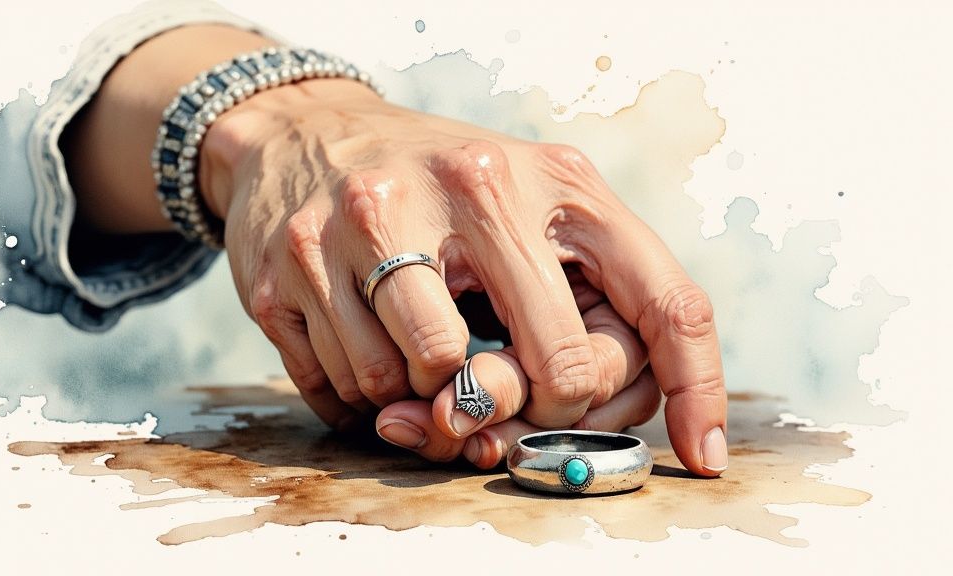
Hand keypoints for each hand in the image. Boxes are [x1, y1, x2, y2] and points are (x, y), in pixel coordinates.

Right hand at [202, 77, 727, 475]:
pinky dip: (366, 393)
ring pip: (433, 383)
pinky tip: (364, 342)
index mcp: (553, 178)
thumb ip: (572, 299)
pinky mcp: (294, 262)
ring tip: (418, 352)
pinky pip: (351, 386)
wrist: (306, 133)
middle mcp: (469, 186)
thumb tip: (567, 422)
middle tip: (507, 388)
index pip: (661, 298)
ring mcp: (371, 220)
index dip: (694, 387)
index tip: (701, 454)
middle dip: (541, 404)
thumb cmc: (438, 190)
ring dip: (431, 397)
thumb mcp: (526, 206)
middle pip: (557, 365)